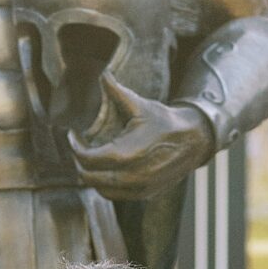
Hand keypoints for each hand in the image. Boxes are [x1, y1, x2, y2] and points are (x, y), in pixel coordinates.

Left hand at [67, 75, 213, 198]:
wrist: (194, 141)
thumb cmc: (164, 121)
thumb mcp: (140, 105)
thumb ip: (117, 91)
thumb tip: (103, 73)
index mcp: (125, 154)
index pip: (86, 158)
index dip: (74, 146)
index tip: (73, 135)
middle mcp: (130, 176)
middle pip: (88, 177)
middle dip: (79, 161)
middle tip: (80, 147)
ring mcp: (138, 188)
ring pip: (99, 189)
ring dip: (91, 174)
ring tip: (91, 158)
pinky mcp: (144, 194)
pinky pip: (114, 195)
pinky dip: (105, 184)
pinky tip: (106, 169)